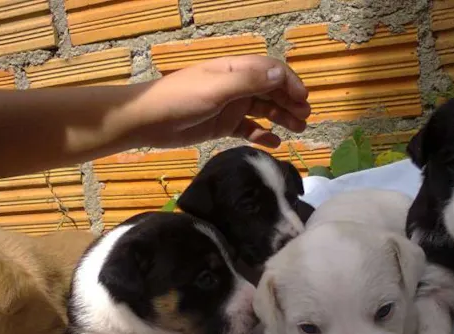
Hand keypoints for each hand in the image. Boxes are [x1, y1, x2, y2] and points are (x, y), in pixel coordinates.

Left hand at [126, 55, 310, 148]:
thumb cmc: (180, 100)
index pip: (270, 71)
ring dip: (282, 117)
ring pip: (264, 109)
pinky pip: (249, 129)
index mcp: (234, 70)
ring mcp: (230, 106)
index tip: (304, 100)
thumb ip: (248, 81)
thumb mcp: (216, 89)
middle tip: (305, 118)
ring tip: (298, 130)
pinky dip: (263, 134)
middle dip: (290, 102)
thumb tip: (280, 75)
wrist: (148, 121)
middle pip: (271, 90)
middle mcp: (236, 85)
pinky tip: (275, 143)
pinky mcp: (223, 125)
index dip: (290, 83)